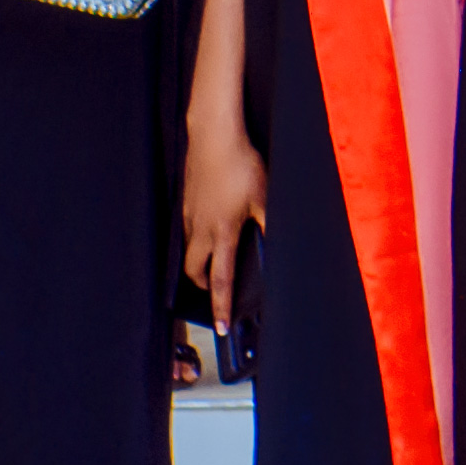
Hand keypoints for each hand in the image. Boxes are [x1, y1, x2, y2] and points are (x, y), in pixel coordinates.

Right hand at [182, 124, 265, 312]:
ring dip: (198, 262)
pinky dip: (196, 238)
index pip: (220, 279)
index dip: (220, 306)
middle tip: (216, 290)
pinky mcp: (186, 200)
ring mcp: (189, 214)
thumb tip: (280, 245)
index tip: (220, 327)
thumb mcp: (265, 197)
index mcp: (222, 232)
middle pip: (194, 270)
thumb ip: (271, 224)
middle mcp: (200, 228)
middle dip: (203, 285)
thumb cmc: (241, 165)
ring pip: (189, 249)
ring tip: (214, 260)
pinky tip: (209, 226)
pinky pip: (188, 229)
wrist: (214, 136)